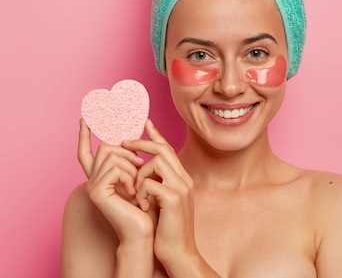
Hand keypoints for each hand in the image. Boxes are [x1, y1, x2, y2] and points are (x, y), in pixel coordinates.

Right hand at [77, 119, 155, 240]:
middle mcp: (93, 180)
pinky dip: (129, 176)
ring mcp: (92, 185)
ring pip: (112, 155)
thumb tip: (139, 130)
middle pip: (106, 147)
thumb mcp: (141, 175)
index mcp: (102, 177)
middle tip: (140, 168)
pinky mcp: (96, 191)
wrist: (144, 229)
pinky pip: (114, 168)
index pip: (86, 152)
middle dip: (128, 153)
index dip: (84, 135)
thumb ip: (133, 159)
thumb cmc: (146, 204)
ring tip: (137, 185)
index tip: (84, 118)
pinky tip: (133, 192)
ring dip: (131, 166)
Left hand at [122, 119, 197, 263]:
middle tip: (124, 142)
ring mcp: (181, 188)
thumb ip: (156, 185)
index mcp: (182, 179)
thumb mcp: (161, 203)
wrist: (178, 253)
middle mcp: (184, 179)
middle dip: (142, 143)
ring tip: (134, 191)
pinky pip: (151, 182)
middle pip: (163, 148)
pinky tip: (141, 204)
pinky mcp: (173, 199)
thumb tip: (142, 173)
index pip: (169, 149)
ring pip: (156, 161)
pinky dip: (141, 190)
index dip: (155, 134)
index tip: (144, 122)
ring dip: (140, 173)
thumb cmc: (167, 231)